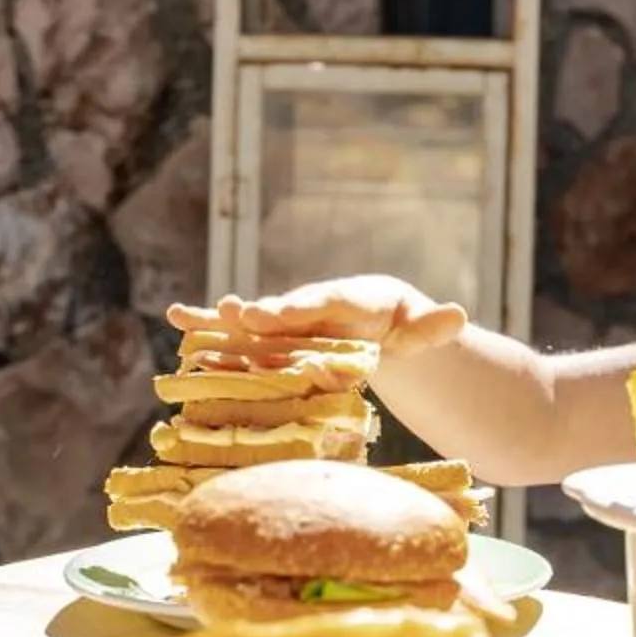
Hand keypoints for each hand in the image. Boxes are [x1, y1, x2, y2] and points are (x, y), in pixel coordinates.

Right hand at [170, 275, 468, 361]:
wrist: (378, 321)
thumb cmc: (401, 325)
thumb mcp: (422, 329)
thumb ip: (433, 326)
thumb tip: (459, 314)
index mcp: (348, 301)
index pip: (325, 303)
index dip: (301, 307)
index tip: (279, 312)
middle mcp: (311, 306)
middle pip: (283, 311)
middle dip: (261, 315)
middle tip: (236, 314)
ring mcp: (288, 321)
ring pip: (251, 322)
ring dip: (219, 320)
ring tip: (182, 314)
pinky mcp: (272, 336)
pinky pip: (238, 335)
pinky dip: (209, 329)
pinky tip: (177, 320)